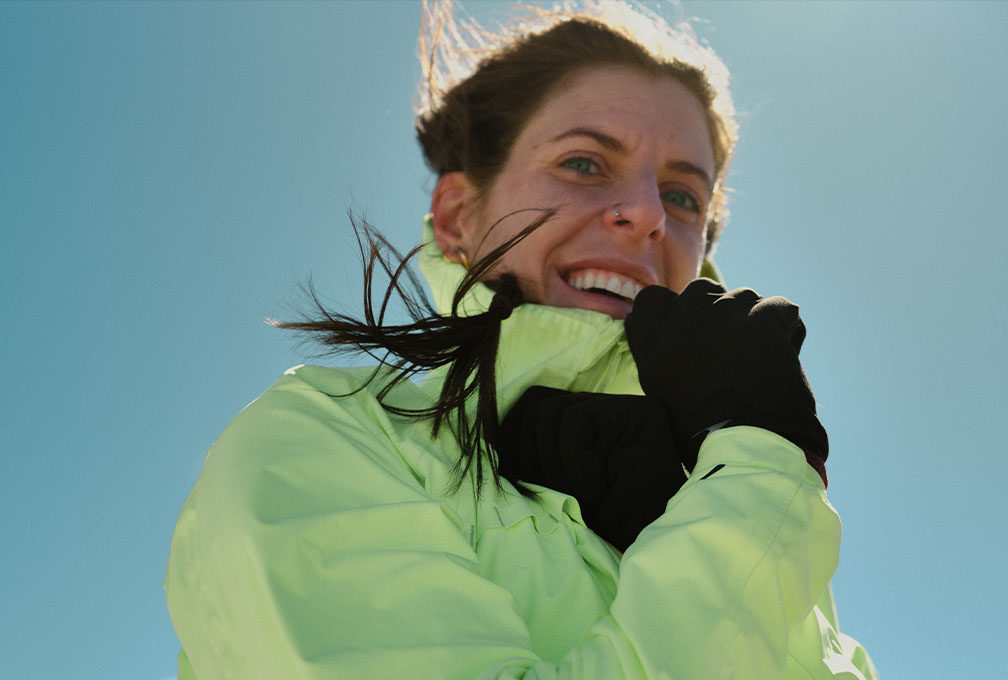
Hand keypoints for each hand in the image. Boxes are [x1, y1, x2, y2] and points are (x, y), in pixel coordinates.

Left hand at [498, 387, 686, 550]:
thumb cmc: (616, 520)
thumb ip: (538, 466)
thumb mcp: (566, 491)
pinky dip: (575, 459)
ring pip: (549, 412)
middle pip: (534, 409)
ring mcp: (619, 407)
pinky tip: (594, 486)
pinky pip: (575, 420)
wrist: (663, 534)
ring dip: (554, 462)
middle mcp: (601, 410)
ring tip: (581, 492)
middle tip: (557, 493)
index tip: (512, 476)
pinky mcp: (633, 411)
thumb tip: (494, 450)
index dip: (513, 440)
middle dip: (530, 455)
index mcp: (584, 427)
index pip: (531, 410)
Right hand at [625, 279, 827, 467]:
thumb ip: (666, 362)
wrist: (746, 448)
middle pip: (702, 292)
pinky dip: (787, 330)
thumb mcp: (664, 397)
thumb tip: (683, 351)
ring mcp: (723, 315)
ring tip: (760, 360)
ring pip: (744, 297)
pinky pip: (781, 309)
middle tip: (733, 348)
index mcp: (653, 344)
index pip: (652, 301)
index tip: (693, 333)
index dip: (677, 312)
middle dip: (718, 312)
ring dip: (753, 320)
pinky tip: (783, 358)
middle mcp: (683, 321)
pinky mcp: (764, 319)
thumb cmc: (705, 435)